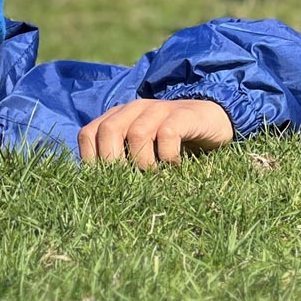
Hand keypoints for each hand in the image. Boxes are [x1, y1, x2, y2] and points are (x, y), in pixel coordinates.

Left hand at [78, 99, 233, 168]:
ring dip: (143, 162)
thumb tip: (100, 190)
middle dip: (113, 162)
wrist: (212, 120)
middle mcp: (134, 109)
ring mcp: (158, 109)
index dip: (90, 159)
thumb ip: (123, 159)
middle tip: (128, 182)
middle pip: (108, 130)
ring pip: (136, 133)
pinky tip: (175, 166)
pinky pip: (167, 134)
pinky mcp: (183, 115)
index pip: (88, 134)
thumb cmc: (171, 143)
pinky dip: (168, 156)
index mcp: (118, 117)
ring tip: (154, 175)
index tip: (102, 182)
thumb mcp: (142, 150)